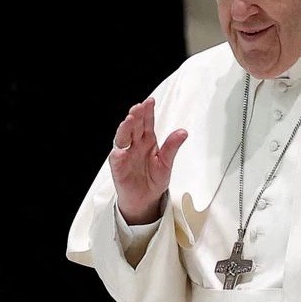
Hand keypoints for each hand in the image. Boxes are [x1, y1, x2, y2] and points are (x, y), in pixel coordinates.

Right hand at [109, 97, 187, 224]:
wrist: (145, 200)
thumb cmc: (154, 179)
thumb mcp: (167, 163)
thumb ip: (172, 147)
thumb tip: (183, 132)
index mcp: (147, 140)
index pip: (146, 122)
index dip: (147, 112)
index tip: (150, 101)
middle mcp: (135, 145)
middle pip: (134, 127)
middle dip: (135, 116)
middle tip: (138, 108)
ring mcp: (126, 155)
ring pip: (123, 138)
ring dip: (124, 129)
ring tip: (128, 121)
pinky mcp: (119, 168)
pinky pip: (117, 159)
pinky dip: (118, 154)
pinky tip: (121, 149)